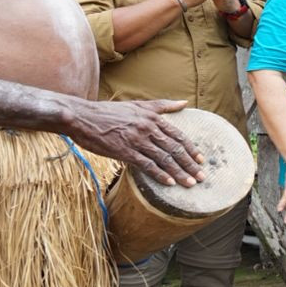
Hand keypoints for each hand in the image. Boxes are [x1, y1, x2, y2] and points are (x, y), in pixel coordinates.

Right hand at [66, 98, 204, 185]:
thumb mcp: (138, 104)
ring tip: (191, 183)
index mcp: (153, 118)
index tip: (202, 159)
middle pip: (175, 149)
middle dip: (190, 164)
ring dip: (179, 172)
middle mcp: (148, 128)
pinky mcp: (124, 151)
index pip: (178, 135)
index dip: (192, 149)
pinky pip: (146, 165)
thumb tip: (184, 103)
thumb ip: (162, 105)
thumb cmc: (110, 112)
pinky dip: (160, 174)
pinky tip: (169, 183)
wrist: (82, 117)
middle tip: (202, 176)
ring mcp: (136, 140)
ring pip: (164, 158)